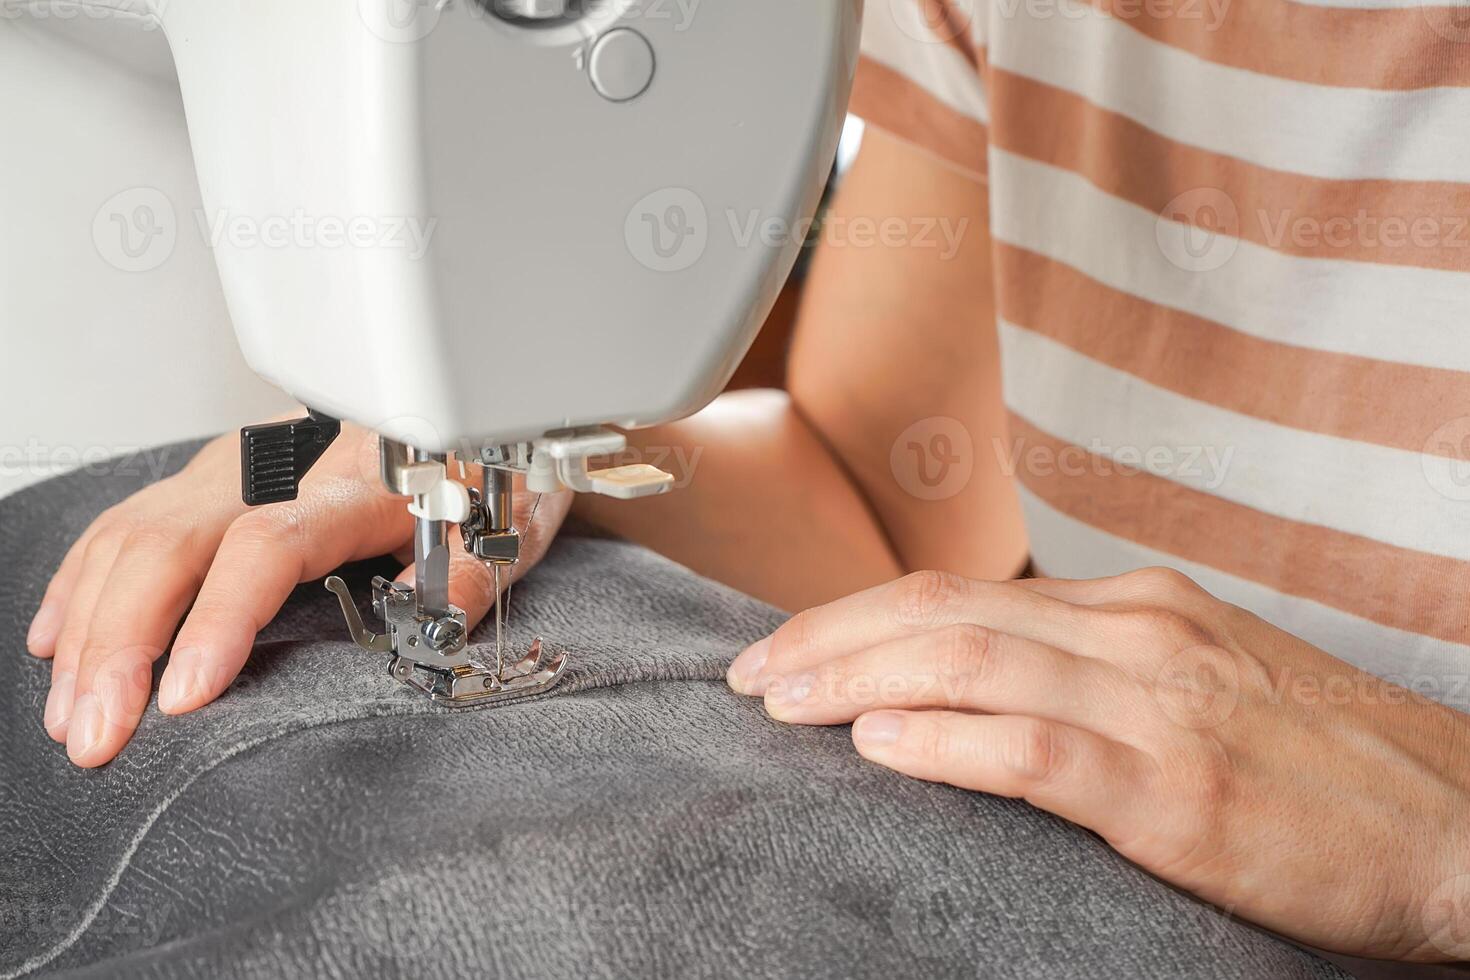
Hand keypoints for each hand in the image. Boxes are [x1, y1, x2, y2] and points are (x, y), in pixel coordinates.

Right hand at [25, 424, 569, 768]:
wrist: (465, 416)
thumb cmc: (481, 477)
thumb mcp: (505, 524)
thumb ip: (473, 574)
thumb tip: (438, 625)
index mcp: (356, 482)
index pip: (268, 544)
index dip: (218, 618)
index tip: (183, 693)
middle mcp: (280, 467)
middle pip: (171, 542)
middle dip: (119, 645)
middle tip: (97, 734)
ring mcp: (236, 467)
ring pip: (134, 536)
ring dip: (90, 628)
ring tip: (74, 713)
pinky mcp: (214, 476)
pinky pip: (127, 522)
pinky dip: (83, 582)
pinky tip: (58, 638)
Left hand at [729, 567, 1469, 960]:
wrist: (1459, 824)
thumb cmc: (1322, 763)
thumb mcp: (1199, 683)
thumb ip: (1091, 672)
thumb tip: (975, 684)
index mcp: (1136, 606)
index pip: (961, 592)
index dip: (858, 615)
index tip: (789, 648)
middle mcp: (1137, 632)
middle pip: (944, 611)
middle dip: (828, 636)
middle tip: (749, 674)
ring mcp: (1160, 703)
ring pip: (973, 661)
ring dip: (855, 677)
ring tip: (779, 704)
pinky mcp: (1180, 791)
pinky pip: (1037, 750)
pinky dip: (945, 742)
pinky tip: (877, 747)